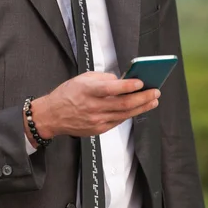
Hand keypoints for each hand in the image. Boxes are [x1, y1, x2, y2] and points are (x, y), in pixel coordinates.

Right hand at [30, 72, 159, 139]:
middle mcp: (92, 107)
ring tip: (153, 100)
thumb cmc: (67, 94)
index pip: (110, 89)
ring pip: (124, 114)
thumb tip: (122, 80)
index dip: (127, 86)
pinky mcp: (99, 129)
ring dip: (142, 107)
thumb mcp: (82, 78)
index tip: (141, 82)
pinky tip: (138, 108)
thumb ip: (103, 79)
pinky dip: (130, 114)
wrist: (52, 116)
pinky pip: (118, 121)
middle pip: (123, 104)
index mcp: (87, 91)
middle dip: (142, 98)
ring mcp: (96, 120)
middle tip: (155, 92)